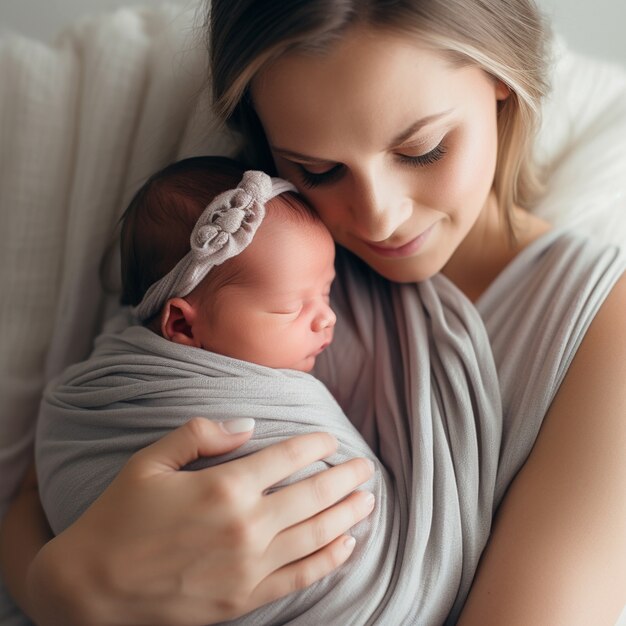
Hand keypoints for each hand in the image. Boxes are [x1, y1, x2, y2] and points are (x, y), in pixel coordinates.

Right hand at [28, 418, 374, 625]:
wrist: (91, 589)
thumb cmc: (119, 517)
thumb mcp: (150, 461)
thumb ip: (202, 433)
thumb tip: (248, 423)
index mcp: (224, 486)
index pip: (287, 457)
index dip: (314, 444)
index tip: (330, 437)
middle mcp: (245, 526)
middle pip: (313, 495)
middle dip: (344, 478)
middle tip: (366, 468)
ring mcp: (248, 567)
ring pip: (316, 534)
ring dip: (347, 514)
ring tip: (368, 500)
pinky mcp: (244, 599)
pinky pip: (300, 576)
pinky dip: (330, 559)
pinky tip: (347, 544)